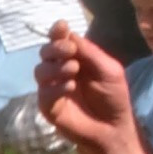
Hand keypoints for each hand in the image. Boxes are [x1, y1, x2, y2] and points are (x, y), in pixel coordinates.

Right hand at [36, 22, 133, 153]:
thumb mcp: (108, 69)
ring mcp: (51, 88)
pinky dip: (55, 87)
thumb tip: (69, 34)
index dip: (57, 33)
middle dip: (55, 48)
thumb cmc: (113, 96)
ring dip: (55, 67)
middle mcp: (60, 70)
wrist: (112, 126)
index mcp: (75, 58)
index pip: (60, 41)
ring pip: (40, 70)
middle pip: (45, 52)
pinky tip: (69, 87)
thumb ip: (89, 52)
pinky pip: (43, 92)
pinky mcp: (47, 106)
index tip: (61, 27)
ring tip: (73, 71)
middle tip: (69, 51)